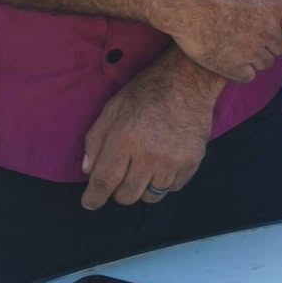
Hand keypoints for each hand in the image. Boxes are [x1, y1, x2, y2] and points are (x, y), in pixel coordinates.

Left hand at [80, 53, 219, 209]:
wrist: (190, 80)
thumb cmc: (147, 92)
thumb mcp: (112, 109)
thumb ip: (95, 141)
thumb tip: (88, 171)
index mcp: (125, 139)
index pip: (104, 181)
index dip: (94, 198)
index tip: (90, 203)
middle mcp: (149, 155)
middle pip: (127, 196)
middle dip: (118, 191)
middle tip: (121, 176)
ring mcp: (173, 161)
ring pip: (150, 197)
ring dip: (142, 187)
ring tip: (144, 168)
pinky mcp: (192, 162)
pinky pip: (173, 188)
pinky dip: (164, 182)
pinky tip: (163, 164)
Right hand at [156, 0, 281, 81]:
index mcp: (274, 5)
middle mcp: (268, 31)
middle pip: (281, 47)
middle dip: (270, 40)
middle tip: (249, 28)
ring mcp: (250, 50)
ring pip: (264, 62)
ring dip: (256, 56)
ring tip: (235, 40)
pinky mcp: (232, 67)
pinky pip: (246, 75)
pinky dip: (240, 70)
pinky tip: (225, 56)